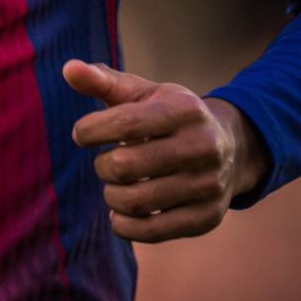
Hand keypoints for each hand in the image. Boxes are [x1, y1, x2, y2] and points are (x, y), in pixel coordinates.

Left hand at [64, 59, 265, 242]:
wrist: (232, 148)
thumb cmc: (170, 116)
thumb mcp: (144, 94)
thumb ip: (104, 81)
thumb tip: (68, 69)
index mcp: (184, 110)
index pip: (124, 123)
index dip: (90, 131)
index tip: (82, 134)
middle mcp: (202, 146)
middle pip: (125, 166)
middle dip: (102, 166)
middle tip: (106, 163)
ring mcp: (208, 184)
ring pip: (135, 201)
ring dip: (111, 195)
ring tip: (116, 185)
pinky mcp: (207, 217)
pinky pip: (151, 232)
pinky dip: (124, 224)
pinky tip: (121, 212)